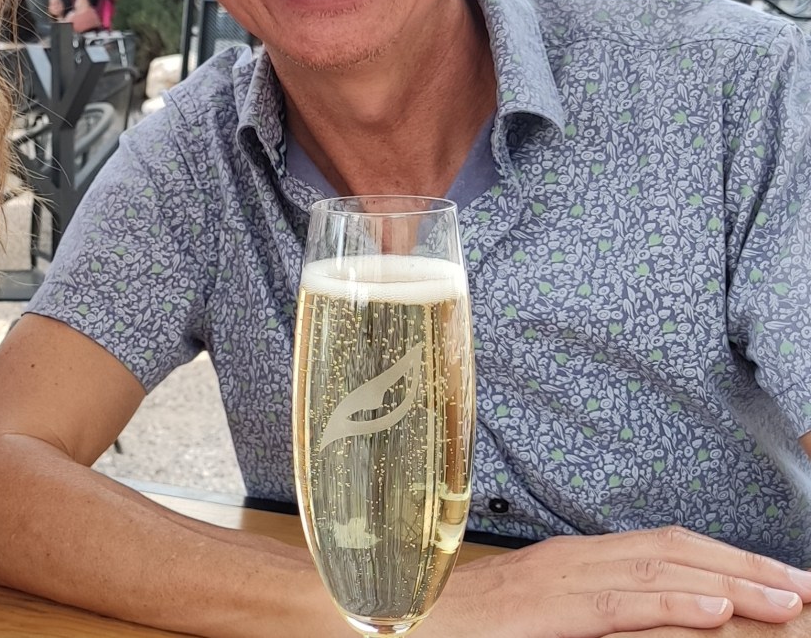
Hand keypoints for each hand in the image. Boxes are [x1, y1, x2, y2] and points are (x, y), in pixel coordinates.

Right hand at [427, 528, 810, 637]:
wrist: (401, 616)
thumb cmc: (468, 624)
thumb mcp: (544, 615)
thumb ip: (595, 612)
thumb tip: (658, 622)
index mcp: (576, 560)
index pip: (667, 547)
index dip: (728, 559)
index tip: (781, 579)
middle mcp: (574, 559)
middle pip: (675, 551)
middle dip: (745, 568)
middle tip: (804, 586)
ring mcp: (559, 580)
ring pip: (658, 572)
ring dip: (727, 585)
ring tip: (782, 600)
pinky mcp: (545, 608)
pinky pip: (618, 603)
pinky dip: (670, 603)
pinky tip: (712, 611)